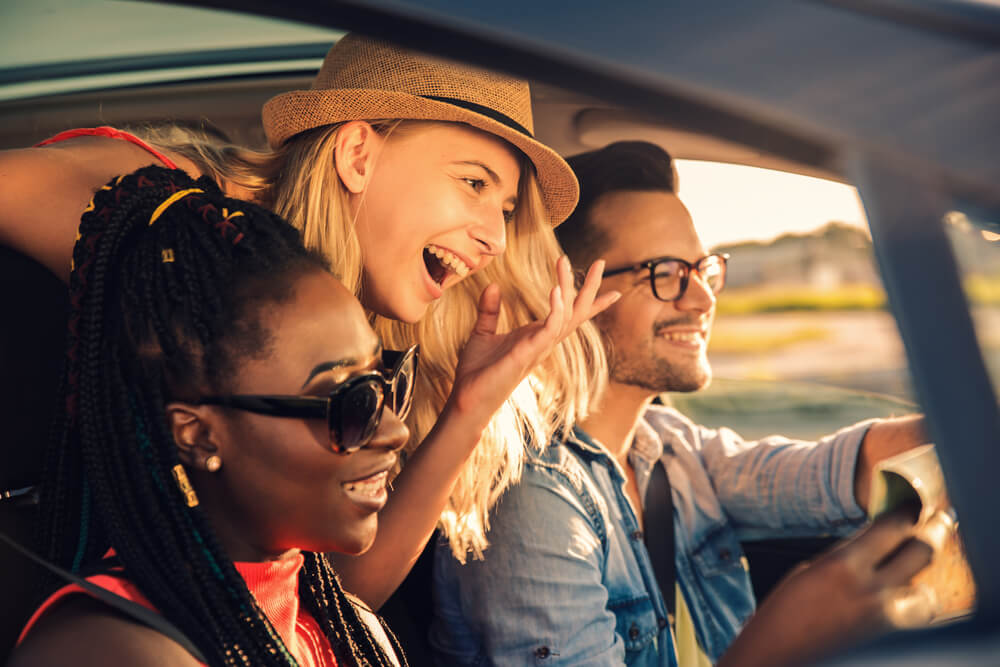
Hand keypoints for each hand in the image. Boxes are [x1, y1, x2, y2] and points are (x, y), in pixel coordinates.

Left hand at [447, 256, 619, 424]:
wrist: (467, 398)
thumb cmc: (477, 372)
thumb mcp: (482, 333)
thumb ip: (490, 310)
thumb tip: (494, 285)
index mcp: (536, 336)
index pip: (569, 315)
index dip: (590, 302)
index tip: (612, 288)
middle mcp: (543, 342)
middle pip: (576, 312)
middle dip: (590, 288)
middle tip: (600, 262)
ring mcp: (540, 348)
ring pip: (566, 315)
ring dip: (567, 287)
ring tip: (562, 260)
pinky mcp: (530, 353)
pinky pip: (550, 328)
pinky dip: (555, 309)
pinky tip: (555, 290)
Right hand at [720, 506, 942, 666]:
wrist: (778, 655)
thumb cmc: (783, 612)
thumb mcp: (810, 570)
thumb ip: (846, 555)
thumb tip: (873, 544)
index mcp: (843, 566)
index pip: (892, 528)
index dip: (906, 512)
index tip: (911, 507)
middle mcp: (871, 591)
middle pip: (922, 553)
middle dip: (932, 534)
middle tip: (936, 523)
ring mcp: (884, 619)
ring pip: (927, 591)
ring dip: (922, 578)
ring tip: (914, 568)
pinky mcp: (887, 638)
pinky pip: (915, 616)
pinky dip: (913, 605)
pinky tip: (902, 597)